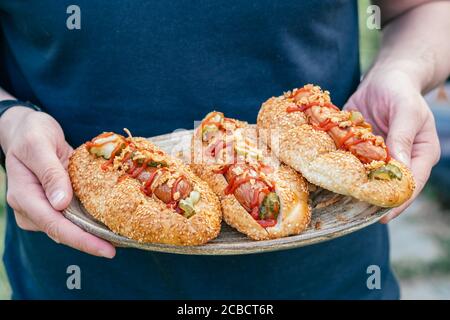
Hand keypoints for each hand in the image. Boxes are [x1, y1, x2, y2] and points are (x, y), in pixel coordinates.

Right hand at [0, 107, 114, 257]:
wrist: (28, 130)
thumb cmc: (32, 133)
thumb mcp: (39, 146)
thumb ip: (50, 173)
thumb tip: (61, 204)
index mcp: (24, 196)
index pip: (55, 225)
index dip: (81, 240)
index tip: (106, 249)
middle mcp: (31, 208)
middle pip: (64, 232)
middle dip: (91, 242)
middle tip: (121, 246)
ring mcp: (42, 208)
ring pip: (70, 227)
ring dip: (93, 233)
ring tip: (121, 237)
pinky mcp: (54, 204)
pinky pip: (74, 216)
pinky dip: (91, 220)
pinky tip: (111, 222)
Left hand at [344, 69, 440, 221]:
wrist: (383, 78)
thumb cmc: (400, 91)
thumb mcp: (406, 110)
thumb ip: (402, 137)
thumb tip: (399, 167)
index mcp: (420, 154)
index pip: (411, 184)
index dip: (398, 201)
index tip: (383, 215)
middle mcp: (400, 159)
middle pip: (388, 187)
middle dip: (374, 201)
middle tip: (355, 216)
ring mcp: (378, 156)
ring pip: (368, 179)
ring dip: (355, 191)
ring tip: (340, 206)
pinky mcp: (360, 149)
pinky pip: (351, 165)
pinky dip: (342, 173)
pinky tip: (328, 183)